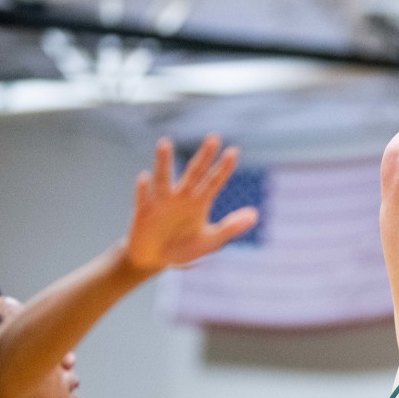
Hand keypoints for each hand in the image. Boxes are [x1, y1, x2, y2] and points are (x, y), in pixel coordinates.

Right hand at [125, 136, 258, 271]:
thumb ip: (230, 228)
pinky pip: (143, 199)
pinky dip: (143, 189)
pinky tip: (144, 177)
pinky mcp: (143, 212)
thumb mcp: (209, 241)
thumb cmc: (183, 249)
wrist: (154, 259)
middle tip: (214, 138)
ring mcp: (161, 202)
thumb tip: (255, 215)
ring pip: (163, 179)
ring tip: (165, 143)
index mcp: (199, 202)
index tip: (234, 152)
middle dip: (204, 157)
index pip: (214, 182)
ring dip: (164, 162)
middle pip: (194, 173)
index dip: (224, 168)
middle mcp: (181, 197)